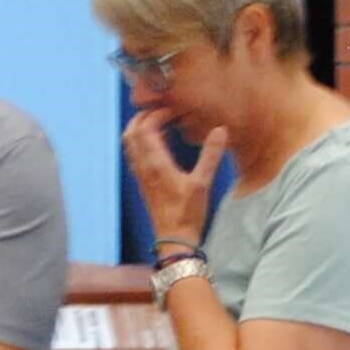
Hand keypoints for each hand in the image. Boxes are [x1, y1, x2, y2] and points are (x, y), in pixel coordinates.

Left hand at [123, 111, 224, 251]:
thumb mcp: (202, 182)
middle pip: (131, 133)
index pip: (146, 128)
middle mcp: (143, 167)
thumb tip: (220, 130)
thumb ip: (210, 155)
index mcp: (155, 164)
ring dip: (139, 129)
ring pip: (129, 145)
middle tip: (161, 111)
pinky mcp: (143, 183)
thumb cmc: (187, 213)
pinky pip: (135, 156)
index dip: (157, 114)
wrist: (174, 239)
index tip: (174, 110)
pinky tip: (158, 145)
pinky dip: (141, 143)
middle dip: (143, 117)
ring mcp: (141, 176)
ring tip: (158, 123)